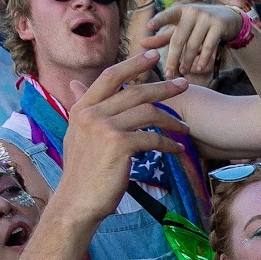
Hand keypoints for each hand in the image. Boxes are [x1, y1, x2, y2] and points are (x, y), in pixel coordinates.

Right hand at [52, 50, 187, 221]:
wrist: (76, 203)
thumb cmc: (82, 172)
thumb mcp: (76, 134)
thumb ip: (81, 108)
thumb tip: (75, 84)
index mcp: (82, 108)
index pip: (110, 77)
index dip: (133, 64)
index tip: (153, 56)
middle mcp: (91, 114)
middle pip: (135, 91)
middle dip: (163, 87)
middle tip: (184, 85)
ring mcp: (104, 128)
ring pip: (147, 113)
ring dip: (171, 120)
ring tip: (185, 128)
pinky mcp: (119, 145)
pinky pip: (152, 138)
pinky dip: (169, 144)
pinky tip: (178, 150)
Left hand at [145, 2, 245, 78]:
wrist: (228, 18)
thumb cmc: (198, 24)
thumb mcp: (180, 28)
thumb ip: (162, 36)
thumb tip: (141, 44)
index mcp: (180, 10)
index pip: (167, 15)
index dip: (159, 20)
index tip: (149, 26)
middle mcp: (192, 11)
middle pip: (179, 38)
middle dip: (173, 58)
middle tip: (168, 73)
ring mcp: (206, 17)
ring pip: (193, 45)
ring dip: (187, 61)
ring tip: (183, 72)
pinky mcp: (219, 25)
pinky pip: (208, 46)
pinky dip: (203, 59)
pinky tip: (198, 69)